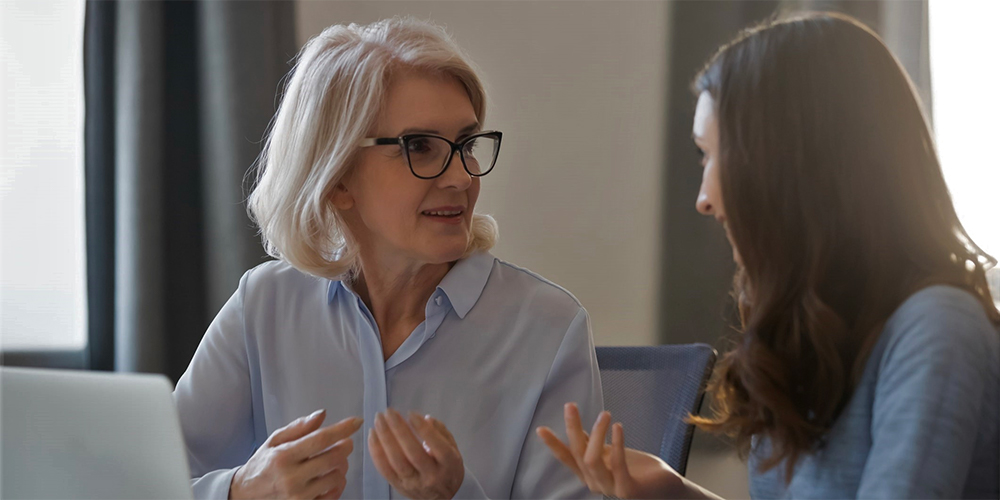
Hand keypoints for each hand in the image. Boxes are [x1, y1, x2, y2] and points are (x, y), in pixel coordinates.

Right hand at [229, 409, 361, 499]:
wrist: (244, 496)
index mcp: (283, 456)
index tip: (357, 421)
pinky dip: (337, 484)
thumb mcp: (274, 441)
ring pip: (336, 477)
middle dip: (345, 447)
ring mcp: (298, 496)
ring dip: (342, 466)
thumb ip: (298, 427)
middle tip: (345, 443)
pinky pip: (333, 495)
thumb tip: (322, 414)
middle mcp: (291, 477)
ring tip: (335, 461)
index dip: (342, 429)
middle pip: (333, 458)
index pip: (320, 439)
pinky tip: (330, 477)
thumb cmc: (262, 465)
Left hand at [368, 408, 464, 499]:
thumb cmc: (448, 467)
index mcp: (448, 464)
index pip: (436, 445)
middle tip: (389, 412)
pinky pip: (384, 469)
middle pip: (413, 453)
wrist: (444, 498)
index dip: (423, 429)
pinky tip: (372, 435)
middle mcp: (431, 475)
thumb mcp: (453, 448)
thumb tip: (425, 418)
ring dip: (384, 438)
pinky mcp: (399, 487)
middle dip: (399, 430)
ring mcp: (413, 483)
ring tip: (378, 420)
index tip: (411, 413)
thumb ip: (441, 432)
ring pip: (396, 461)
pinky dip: (376, 452)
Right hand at [536, 403, 682, 499]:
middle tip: (570, 405)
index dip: (553, 444)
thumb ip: (593, 445)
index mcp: (589, 474)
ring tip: (604, 414)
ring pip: (592, 459)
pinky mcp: (628, 490)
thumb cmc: (639, 470)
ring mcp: (611, 489)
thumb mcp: (610, 453)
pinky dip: (616, 443)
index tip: (541, 428)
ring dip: (596, 434)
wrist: (666, 487)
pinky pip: (617, 464)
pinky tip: (618, 426)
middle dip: (572, 428)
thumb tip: (576, 428)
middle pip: (578, 453)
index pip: (567, 458)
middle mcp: (596, 483)